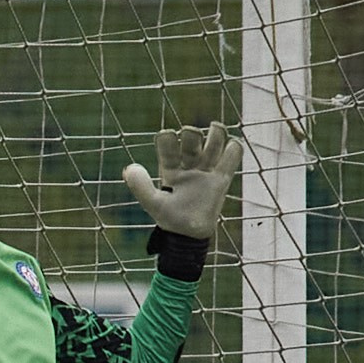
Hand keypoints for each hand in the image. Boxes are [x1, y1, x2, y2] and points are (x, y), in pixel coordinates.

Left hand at [121, 121, 242, 245]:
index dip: (167, 137)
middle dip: (192, 134)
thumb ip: (141, 187)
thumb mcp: (153, 204)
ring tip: (216, 126)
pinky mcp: (220, 180)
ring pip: (212, 145)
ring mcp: (204, 171)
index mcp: (169, 168)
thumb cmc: (170, 220)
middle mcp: (187, 166)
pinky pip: (229, 161)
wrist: (189, 236)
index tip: (167, 136)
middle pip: (191, 141)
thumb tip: (130, 168)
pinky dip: (233, 150)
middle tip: (191, 133)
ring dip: (216, 133)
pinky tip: (233, 143)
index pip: (168, 145)